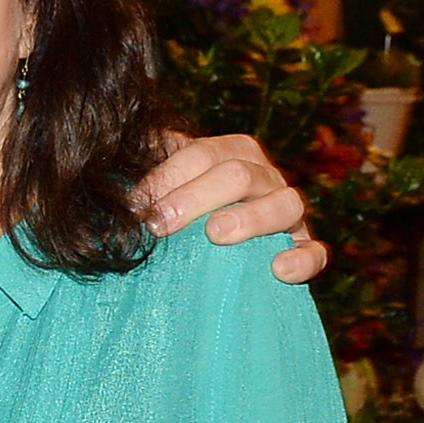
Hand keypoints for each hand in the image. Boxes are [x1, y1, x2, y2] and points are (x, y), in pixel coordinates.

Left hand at [134, 132, 326, 284]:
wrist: (214, 247)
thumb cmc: (178, 210)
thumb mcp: (162, 184)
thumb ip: (146, 168)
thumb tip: (108, 167)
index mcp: (232, 152)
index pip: (202, 154)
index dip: (167, 177)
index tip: (134, 206)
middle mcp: (265, 176)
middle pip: (239, 175)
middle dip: (196, 197)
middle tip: (160, 224)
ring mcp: (287, 212)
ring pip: (285, 204)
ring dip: (251, 218)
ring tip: (216, 234)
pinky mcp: (303, 247)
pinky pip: (315, 251)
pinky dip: (303, 259)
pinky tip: (278, 270)